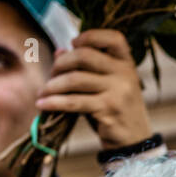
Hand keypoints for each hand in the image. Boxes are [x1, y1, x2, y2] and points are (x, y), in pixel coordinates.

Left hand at [36, 29, 152, 149]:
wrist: (133, 140)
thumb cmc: (115, 109)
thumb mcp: (107, 85)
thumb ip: (87, 68)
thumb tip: (59, 51)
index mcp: (127, 63)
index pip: (113, 38)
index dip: (90, 36)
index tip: (72, 44)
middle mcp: (125, 74)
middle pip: (85, 56)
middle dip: (61, 64)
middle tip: (51, 75)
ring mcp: (118, 91)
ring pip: (75, 79)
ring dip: (53, 85)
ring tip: (42, 92)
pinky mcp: (108, 109)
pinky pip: (74, 102)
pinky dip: (54, 102)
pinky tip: (43, 104)